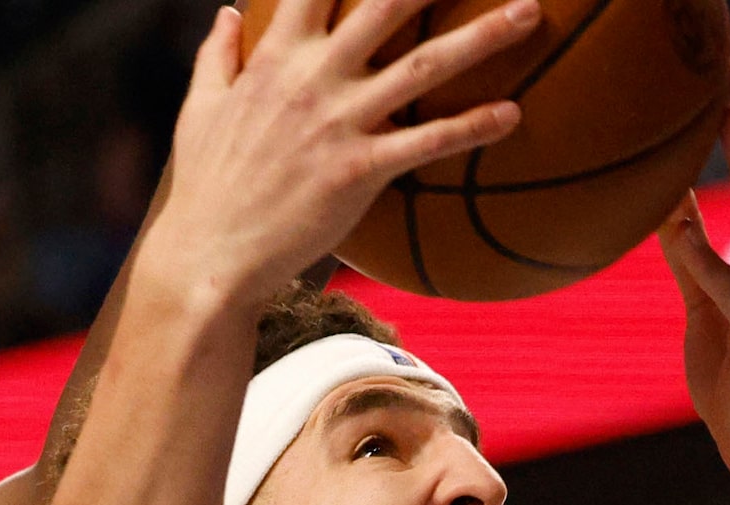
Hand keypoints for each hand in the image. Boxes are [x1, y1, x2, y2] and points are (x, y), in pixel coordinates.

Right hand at [141, 0, 538, 311]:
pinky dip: (472, 126)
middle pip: (386, 4)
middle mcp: (312, 77)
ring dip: (482, 36)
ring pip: (423, 65)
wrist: (209, 255)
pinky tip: (513, 114)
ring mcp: (338, 122)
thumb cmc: (206, 186)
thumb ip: (218, 55)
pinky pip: (427, 142)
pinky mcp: (359, 171)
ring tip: (530, 13)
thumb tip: (226, 12)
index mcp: (274, 56)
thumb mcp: (200, 108)